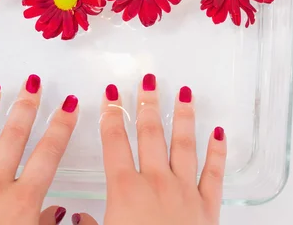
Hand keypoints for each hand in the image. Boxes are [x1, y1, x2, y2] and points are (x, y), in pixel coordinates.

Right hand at [99, 74, 226, 224]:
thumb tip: (74, 216)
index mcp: (125, 189)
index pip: (114, 142)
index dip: (110, 115)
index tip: (110, 94)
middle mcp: (155, 182)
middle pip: (149, 134)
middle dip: (146, 104)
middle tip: (147, 81)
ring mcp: (185, 191)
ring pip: (183, 145)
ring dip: (182, 117)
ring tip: (184, 93)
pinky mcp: (208, 206)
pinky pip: (214, 173)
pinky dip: (217, 152)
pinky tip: (218, 133)